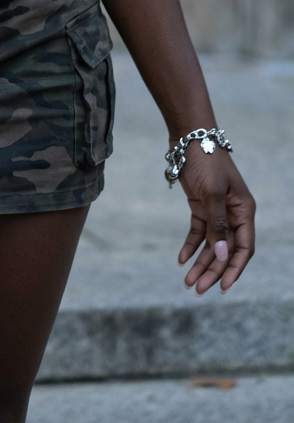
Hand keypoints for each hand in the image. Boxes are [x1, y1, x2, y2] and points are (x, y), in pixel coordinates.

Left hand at [176, 143, 254, 294]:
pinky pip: (198, 232)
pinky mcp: (201, 206)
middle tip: (196, 289)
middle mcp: (233, 214)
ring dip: (200, 263)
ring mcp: (217, 211)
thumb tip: (223, 255)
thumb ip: (217, 225)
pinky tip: (181, 259)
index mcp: (244, 212)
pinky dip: (191, 246)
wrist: (189, 136)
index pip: (243, 249)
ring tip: (187, 281)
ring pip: (211, 245)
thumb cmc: (206, 160)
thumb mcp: (212, 193)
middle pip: (225, 251)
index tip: (222, 288)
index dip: (234, 270)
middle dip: (212, 271)